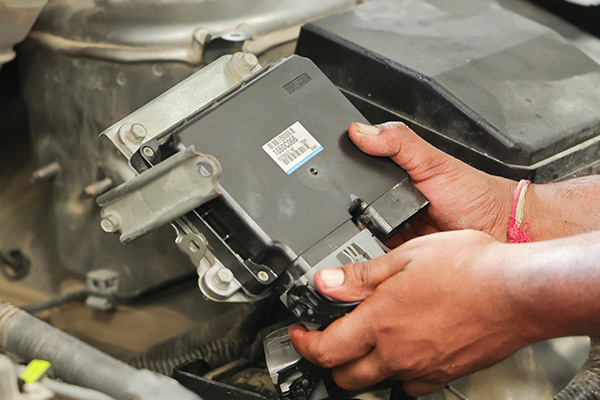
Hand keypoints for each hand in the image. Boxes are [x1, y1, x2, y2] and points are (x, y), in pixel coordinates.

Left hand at [289, 230, 535, 395]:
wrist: (519, 291)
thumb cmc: (469, 268)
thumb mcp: (404, 258)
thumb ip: (361, 275)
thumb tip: (327, 281)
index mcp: (380, 321)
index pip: (326, 348)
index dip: (304, 343)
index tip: (300, 334)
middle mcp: (397, 351)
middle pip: (345, 376)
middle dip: (329, 360)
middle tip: (329, 338)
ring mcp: (422, 366)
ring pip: (377, 382)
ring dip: (363, 367)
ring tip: (366, 343)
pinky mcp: (445, 373)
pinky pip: (412, 385)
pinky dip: (399, 374)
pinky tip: (404, 351)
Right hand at [348, 122, 515, 243]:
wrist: (500, 231)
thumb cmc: (473, 194)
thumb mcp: (432, 160)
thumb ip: (399, 142)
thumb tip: (361, 131)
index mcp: (393, 173)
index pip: (355, 170)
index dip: (338, 173)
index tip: (323, 177)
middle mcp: (388, 200)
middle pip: (350, 205)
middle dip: (344, 210)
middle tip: (353, 211)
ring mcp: (391, 227)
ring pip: (357, 232)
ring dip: (355, 234)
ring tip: (372, 230)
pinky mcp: (396, 253)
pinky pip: (374, 254)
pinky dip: (370, 253)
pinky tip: (377, 248)